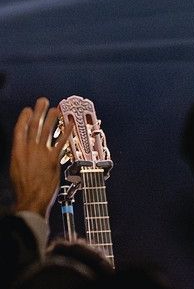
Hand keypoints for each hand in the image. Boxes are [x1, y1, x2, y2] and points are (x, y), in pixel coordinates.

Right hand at [11, 97, 71, 216]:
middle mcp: (29, 150)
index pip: (20, 131)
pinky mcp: (53, 159)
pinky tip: (70, 123)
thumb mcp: (17, 169)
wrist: (31, 199)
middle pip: (34, 127)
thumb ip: (22, 156)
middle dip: (39, 112)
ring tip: (56, 108)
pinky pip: (61, 142)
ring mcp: (41, 154)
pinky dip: (66, 131)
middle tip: (43, 101)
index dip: (24, 119)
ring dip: (52, 118)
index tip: (28, 109)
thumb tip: (26, 149)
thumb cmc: (24, 188)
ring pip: (47, 131)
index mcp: (17, 153)